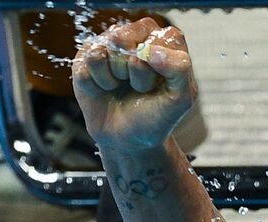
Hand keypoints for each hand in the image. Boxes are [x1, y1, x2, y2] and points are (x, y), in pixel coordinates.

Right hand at [72, 19, 196, 154]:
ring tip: (122, 86)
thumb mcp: (181, 99)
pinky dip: (99, 83)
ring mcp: (109, 43)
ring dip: (115, 77)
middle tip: (140, 87)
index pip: (160, 36)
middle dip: (135, 71)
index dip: (159, 65)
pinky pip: (89, 61)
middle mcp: (136, 35)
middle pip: (125, 37)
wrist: (129, 140)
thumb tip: (151, 51)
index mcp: (163, 40)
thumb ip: (179, 70)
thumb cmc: (156, 116)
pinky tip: (106, 89)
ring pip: (106, 48)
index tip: (161, 84)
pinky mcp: (86, 55)